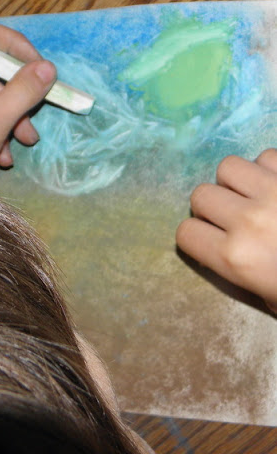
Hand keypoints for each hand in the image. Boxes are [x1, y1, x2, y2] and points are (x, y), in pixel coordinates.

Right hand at [176, 149, 276, 311]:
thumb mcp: (268, 298)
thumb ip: (237, 272)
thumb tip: (215, 249)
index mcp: (236, 258)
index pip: (185, 233)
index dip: (198, 237)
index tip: (213, 241)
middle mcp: (248, 221)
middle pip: (201, 195)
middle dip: (215, 207)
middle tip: (236, 219)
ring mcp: (274, 191)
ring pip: (228, 167)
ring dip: (238, 181)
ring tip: (256, 195)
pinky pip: (266, 155)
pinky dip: (269, 168)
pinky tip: (276, 185)